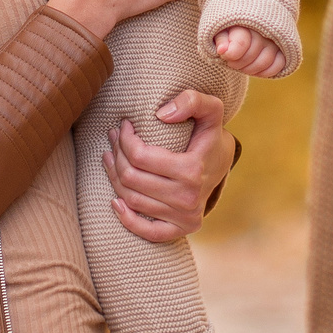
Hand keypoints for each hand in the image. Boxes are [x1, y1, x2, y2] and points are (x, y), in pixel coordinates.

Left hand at [101, 89, 234, 241]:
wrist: (222, 163)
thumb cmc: (209, 134)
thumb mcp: (210, 109)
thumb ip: (192, 101)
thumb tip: (161, 115)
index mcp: (192, 170)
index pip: (140, 157)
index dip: (125, 139)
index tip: (123, 126)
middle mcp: (188, 198)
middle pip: (132, 178)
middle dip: (117, 154)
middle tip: (113, 139)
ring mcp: (185, 217)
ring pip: (132, 200)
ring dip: (114, 177)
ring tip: (111, 157)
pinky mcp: (181, 230)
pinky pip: (147, 232)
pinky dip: (126, 219)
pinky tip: (115, 200)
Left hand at [211, 25, 286, 77]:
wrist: (247, 22)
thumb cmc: (230, 28)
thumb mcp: (220, 30)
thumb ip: (220, 39)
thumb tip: (222, 51)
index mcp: (246, 20)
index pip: (241, 43)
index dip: (230, 54)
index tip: (223, 54)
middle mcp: (264, 28)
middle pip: (251, 55)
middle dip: (237, 63)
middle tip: (231, 61)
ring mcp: (276, 38)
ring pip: (265, 61)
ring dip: (249, 69)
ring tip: (241, 65)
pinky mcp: (285, 48)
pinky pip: (279, 65)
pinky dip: (265, 71)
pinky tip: (255, 68)